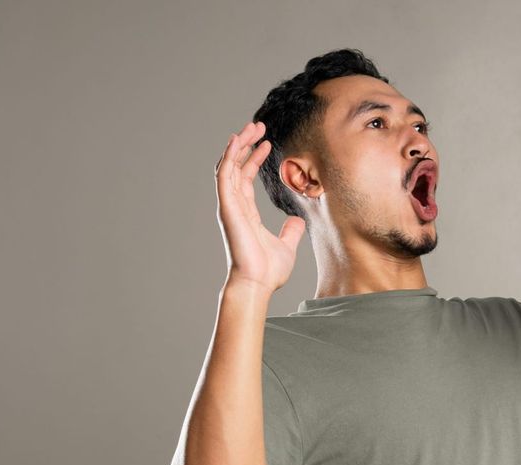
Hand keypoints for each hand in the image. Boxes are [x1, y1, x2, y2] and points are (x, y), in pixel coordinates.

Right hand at [215, 120, 305, 293]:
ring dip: (238, 145)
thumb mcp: (286, 245)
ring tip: (250, 127)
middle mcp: (234, 206)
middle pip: (236, 166)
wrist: (258, 283)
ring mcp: (229, 206)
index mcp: (246, 212)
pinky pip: (224, 176)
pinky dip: (228, 156)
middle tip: (257, 126)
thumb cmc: (268, 270)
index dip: (254, 158)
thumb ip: (290, 232)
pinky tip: (236, 140)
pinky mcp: (227, 207)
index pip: (246, 177)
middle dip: (245, 144)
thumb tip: (296, 221)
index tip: (266, 143)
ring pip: (229, 166)